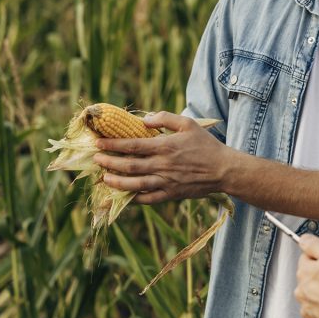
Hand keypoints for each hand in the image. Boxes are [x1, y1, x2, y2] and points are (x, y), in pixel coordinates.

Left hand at [92, 111, 237, 203]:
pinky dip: (134, 198)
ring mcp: (166, 182)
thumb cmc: (205, 145)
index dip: (113, 144)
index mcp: (165, 146)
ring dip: (117, 181)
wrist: (223, 170)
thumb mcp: (188, 124)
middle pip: (129, 165)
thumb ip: (165, 118)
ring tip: (104, 178)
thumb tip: (145, 119)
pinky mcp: (171, 194)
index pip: (132, 145)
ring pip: (135, 184)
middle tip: (96, 160)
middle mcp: (162, 165)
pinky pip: (148, 199)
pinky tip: (124, 196)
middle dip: (109, 162)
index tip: (98, 143)